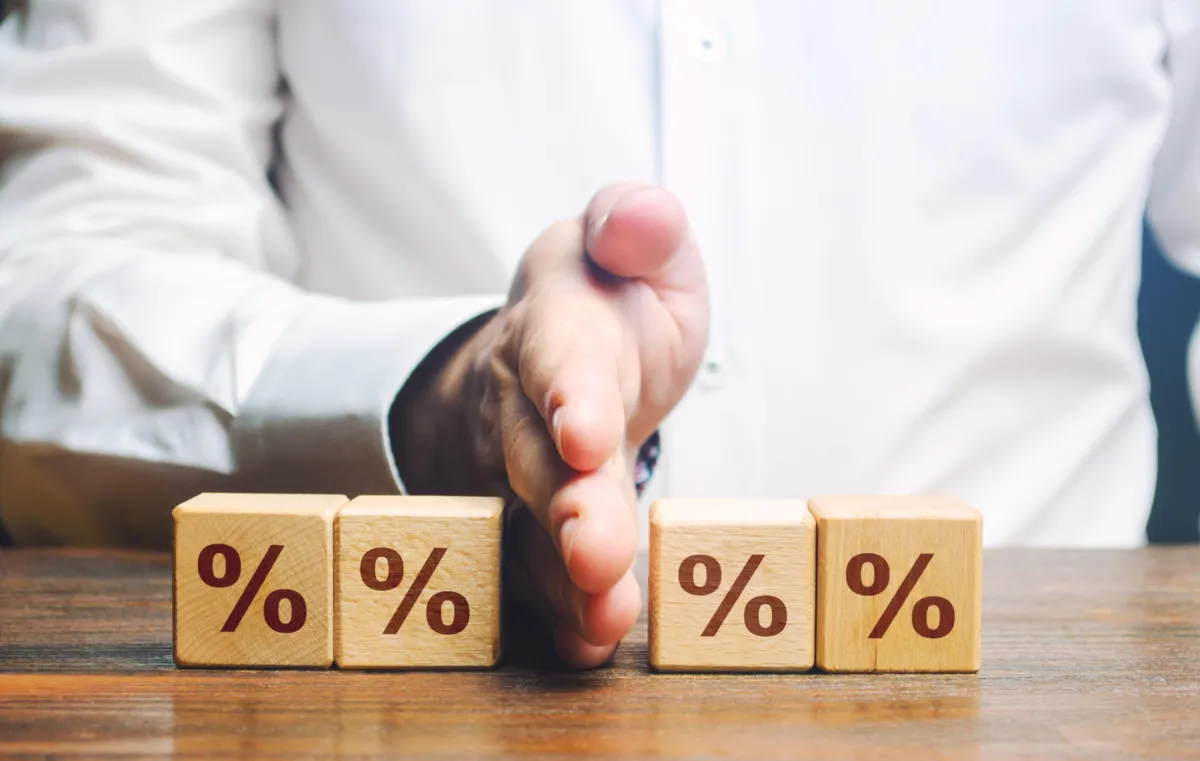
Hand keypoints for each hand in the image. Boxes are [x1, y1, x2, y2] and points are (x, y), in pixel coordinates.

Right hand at [394, 182, 709, 666]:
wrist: (558, 356)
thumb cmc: (612, 300)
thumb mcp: (633, 245)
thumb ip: (639, 226)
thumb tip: (641, 218)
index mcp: (560, 323)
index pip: (560, 357)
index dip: (570, 396)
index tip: (587, 434)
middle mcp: (528, 405)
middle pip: (540, 461)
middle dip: (569, 510)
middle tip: (595, 555)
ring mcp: (525, 472)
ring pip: (533, 528)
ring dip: (564, 578)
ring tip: (603, 620)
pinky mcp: (534, 522)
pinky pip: (536, 570)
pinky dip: (558, 611)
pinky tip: (588, 643)